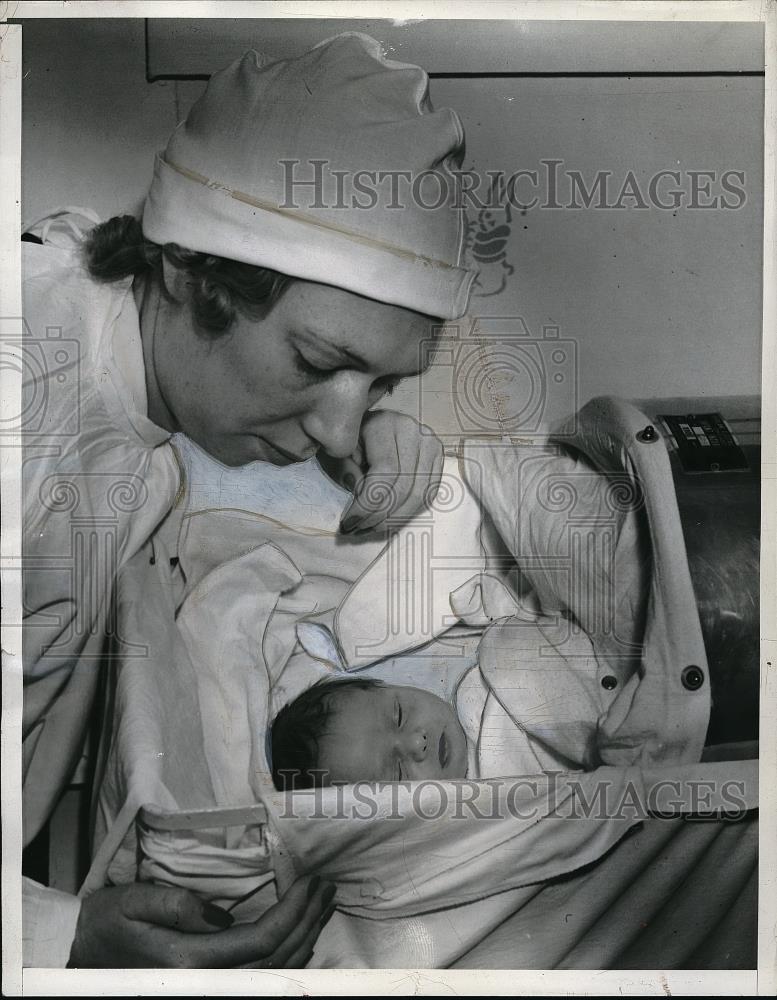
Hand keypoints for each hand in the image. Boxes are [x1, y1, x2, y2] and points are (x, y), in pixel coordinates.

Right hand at [68, 876, 334, 968]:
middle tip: (327, 887)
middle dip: (308, 921)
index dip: (294, 912)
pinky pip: (259, 974)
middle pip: (276, 959)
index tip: (312, 881)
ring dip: (303, 936)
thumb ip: (178, 906)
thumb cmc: (106, 921)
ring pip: (273, 971)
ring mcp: (207, 985)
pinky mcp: (207, 981)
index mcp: (191, 960)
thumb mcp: (134, 901)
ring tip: (321, 904)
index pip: (262, 941)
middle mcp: (205, 980)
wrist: (79, 950)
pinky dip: (286, 952)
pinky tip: (298, 930)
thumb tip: (222, 915)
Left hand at [321, 410, 443, 534]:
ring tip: (371, 528)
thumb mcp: (340, 452)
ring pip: (419, 495)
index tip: (349, 522)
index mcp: (386, 425)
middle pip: (404, 487)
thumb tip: (361, 495)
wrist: (372, 423)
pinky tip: (389, 518)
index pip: (385, 474)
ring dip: (394, 519)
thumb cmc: (353, 438)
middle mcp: (414, 431)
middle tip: (359, 529)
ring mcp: (430, 444)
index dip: (368, 504)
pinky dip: (409, 511)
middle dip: (379, 516)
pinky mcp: (438, 457)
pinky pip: (429, 494)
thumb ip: (346, 471)